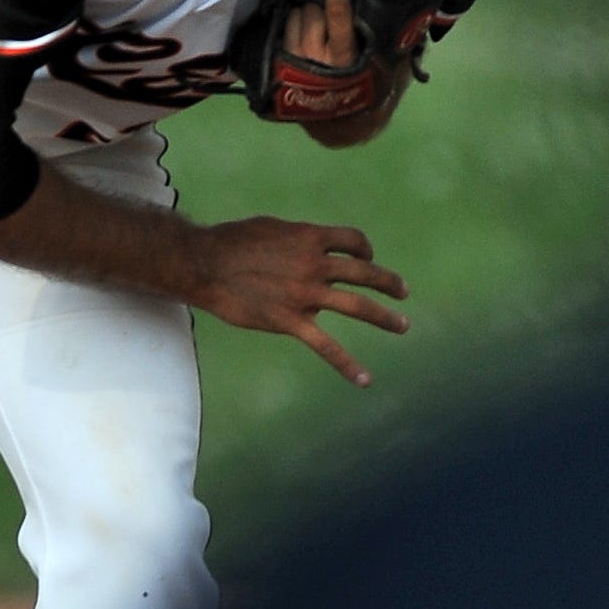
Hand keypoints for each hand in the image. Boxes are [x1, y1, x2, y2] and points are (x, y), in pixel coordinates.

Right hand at [186, 217, 408, 385]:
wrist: (204, 264)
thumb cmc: (232, 242)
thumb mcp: (272, 229)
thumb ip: (297, 240)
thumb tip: (308, 249)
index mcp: (309, 238)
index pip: (353, 241)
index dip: (364, 249)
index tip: (365, 258)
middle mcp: (314, 264)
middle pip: (365, 273)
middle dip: (389, 282)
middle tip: (403, 292)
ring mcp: (305, 294)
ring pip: (357, 306)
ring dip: (385, 317)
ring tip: (403, 325)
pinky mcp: (290, 321)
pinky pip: (326, 346)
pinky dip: (348, 364)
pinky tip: (365, 380)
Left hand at [283, 0, 407, 148]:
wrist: (341, 125)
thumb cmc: (371, 91)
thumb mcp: (392, 70)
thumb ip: (401, 45)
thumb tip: (417, 16)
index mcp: (345, 56)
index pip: (336, 13)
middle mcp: (317, 57)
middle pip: (313, 8)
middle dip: (323, 4)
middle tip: (332, 9)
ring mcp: (295, 60)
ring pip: (296, 14)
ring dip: (308, 12)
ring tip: (319, 21)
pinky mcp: (280, 63)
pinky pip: (284, 27)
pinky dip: (294, 23)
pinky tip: (304, 31)